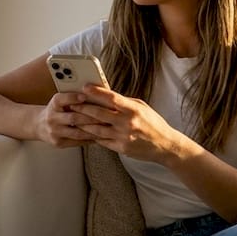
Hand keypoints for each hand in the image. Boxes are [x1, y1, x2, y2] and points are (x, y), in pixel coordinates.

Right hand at [37, 91, 105, 147]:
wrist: (39, 125)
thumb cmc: (56, 111)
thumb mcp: (60, 101)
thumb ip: (73, 99)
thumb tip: (95, 96)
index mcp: (54, 104)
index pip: (62, 100)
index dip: (73, 98)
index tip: (84, 96)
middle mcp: (52, 118)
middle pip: (73, 118)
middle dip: (92, 117)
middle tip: (106, 116)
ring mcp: (54, 132)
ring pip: (77, 133)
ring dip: (93, 131)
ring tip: (106, 129)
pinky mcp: (58, 142)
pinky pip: (76, 142)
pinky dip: (89, 139)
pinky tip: (98, 137)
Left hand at [68, 86, 185, 163]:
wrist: (165, 146)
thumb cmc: (153, 124)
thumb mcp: (142, 107)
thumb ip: (124, 102)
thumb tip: (106, 95)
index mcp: (133, 110)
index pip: (112, 98)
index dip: (96, 92)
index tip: (84, 87)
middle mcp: (127, 123)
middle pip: (99, 114)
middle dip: (83, 108)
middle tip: (72, 103)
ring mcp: (123, 137)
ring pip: (96, 129)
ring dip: (83, 123)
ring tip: (73, 118)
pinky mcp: (121, 148)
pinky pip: (102, 141)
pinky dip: (92, 135)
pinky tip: (83, 131)